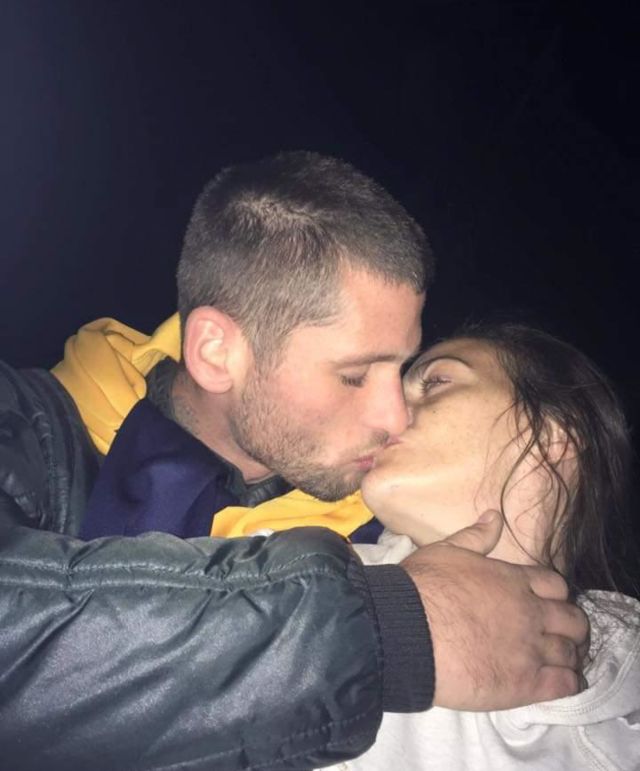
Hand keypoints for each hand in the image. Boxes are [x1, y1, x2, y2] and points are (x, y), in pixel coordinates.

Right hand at [401, 510, 588, 710]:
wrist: (407, 630)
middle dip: (571, 627)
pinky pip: (564, 684)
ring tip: (560, 662)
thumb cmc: (423, 587)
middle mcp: (530, 613)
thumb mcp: (447, 551)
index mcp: (514, 581)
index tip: (547, 604)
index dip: (555, 595)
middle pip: (573, 620)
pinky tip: (560, 682)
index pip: (556, 586)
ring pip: (571, 654)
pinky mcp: (525, 684)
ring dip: (570, 656)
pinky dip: (568, 682)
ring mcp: (530, 649)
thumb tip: (495, 516)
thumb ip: (476, 536)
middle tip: (559, 634)